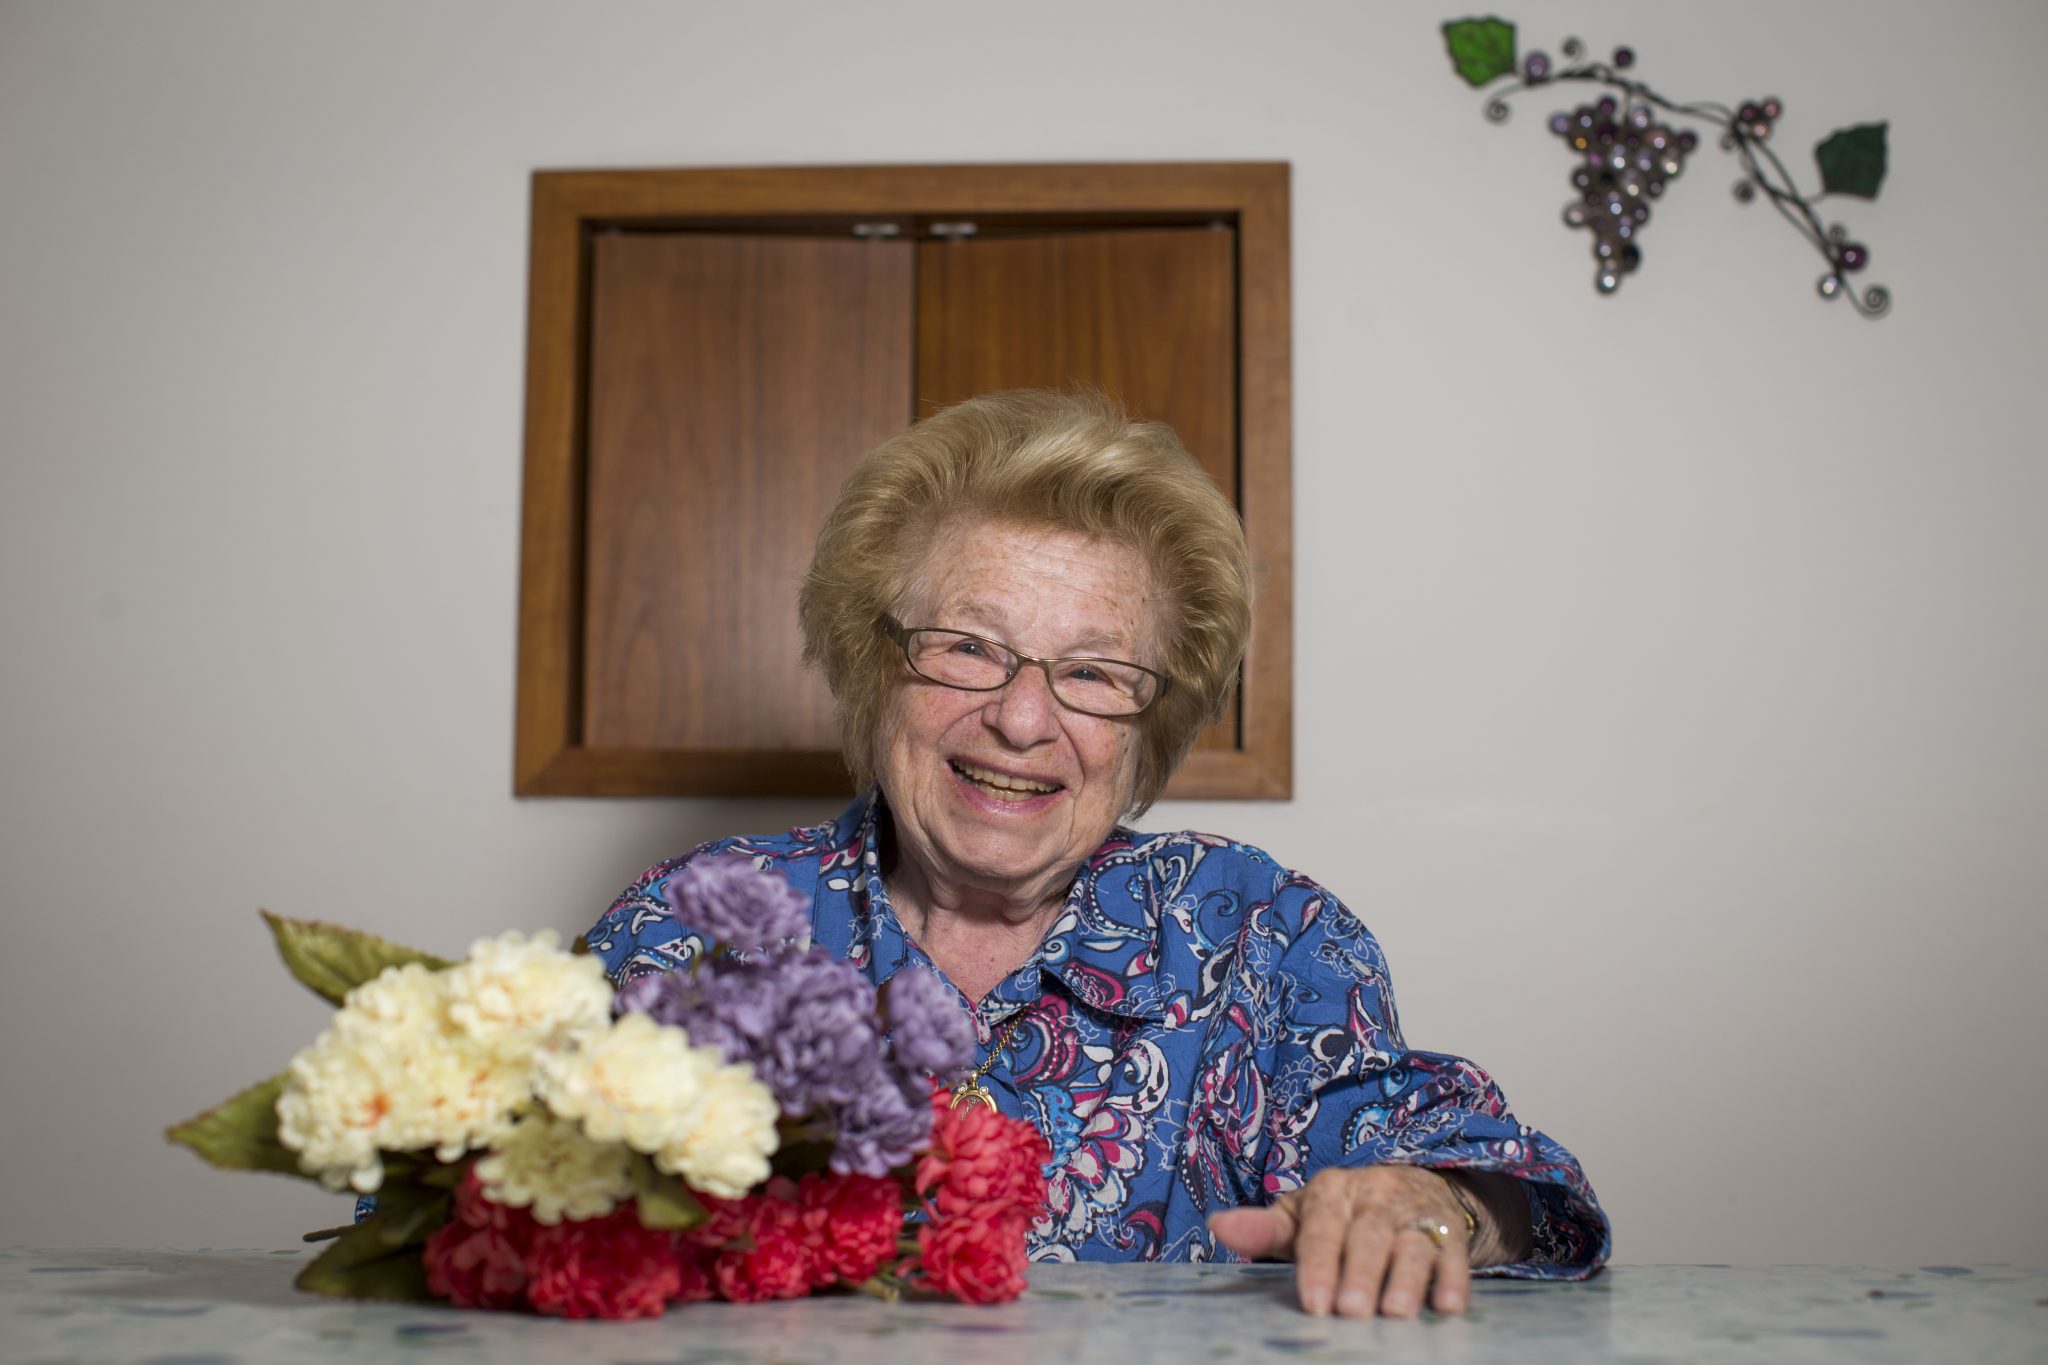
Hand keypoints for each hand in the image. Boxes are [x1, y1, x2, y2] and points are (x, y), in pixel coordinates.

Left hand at [1208, 1166, 1470, 1318]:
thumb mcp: (1303, 1215)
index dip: (1318, 1265)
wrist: (1414, 1187)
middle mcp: (1376, 1197)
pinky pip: (1454, 1253)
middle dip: (1360, 1273)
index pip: (1321, 1228)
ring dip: (1405, 1278)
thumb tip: (1219, 1225)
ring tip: (1395, 1312)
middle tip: (1351, 1311)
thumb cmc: (1344, 1213)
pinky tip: (1449, 1305)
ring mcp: (1416, 1214)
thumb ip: (1264, 1227)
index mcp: (1333, 1191)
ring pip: (1412, 1244)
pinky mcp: (1450, 1232)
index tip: (1314, 1302)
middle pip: (1367, 1236)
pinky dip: (1455, 1278)